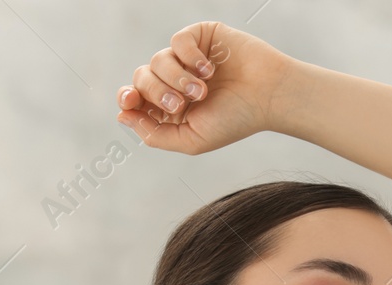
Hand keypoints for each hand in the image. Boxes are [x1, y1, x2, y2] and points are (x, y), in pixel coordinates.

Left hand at [116, 22, 292, 154]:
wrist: (269, 96)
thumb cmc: (236, 121)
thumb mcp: (191, 140)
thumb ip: (155, 135)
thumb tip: (122, 116)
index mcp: (171, 107)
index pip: (135, 97)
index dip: (127, 97)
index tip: (130, 101)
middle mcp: (176, 81)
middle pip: (142, 78)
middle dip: (157, 91)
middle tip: (181, 103)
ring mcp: (187, 58)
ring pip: (157, 60)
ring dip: (177, 78)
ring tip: (202, 90)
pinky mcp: (200, 37)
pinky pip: (177, 41)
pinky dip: (189, 56)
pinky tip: (209, 69)